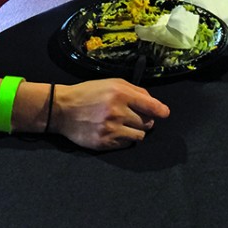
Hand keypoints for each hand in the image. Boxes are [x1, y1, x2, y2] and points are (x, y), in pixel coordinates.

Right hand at [52, 79, 169, 149]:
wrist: (63, 109)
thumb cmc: (89, 93)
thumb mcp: (112, 83)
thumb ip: (135, 90)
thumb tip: (154, 103)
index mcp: (121, 94)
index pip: (151, 106)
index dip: (161, 111)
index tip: (164, 113)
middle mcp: (117, 112)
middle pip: (147, 122)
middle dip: (144, 120)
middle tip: (134, 116)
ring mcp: (111, 129)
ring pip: (139, 136)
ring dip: (136, 131)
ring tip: (124, 125)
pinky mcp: (104, 143)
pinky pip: (126, 144)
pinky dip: (124, 138)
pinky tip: (114, 131)